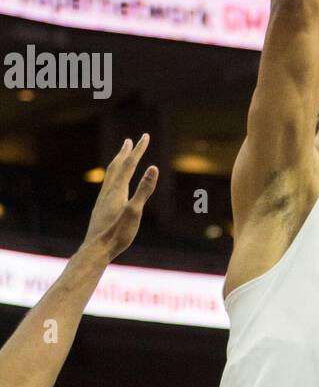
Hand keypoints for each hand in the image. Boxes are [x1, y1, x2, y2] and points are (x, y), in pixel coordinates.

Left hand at [83, 135, 158, 260]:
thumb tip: (154, 168)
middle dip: (125, 153)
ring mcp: (103, 200)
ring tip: (121, 159)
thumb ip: (144, 190)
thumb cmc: (118, 233)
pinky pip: (107, 187)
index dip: (139, 149)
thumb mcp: (135, 211)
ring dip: (117, 164)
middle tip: (129, 140)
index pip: (130, 164)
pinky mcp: (101, 209)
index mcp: (117, 190)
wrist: (96, 250)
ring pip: (110, 177)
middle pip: (117, 166)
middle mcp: (108, 192)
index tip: (145, 136)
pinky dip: (113, 179)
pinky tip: (113, 186)